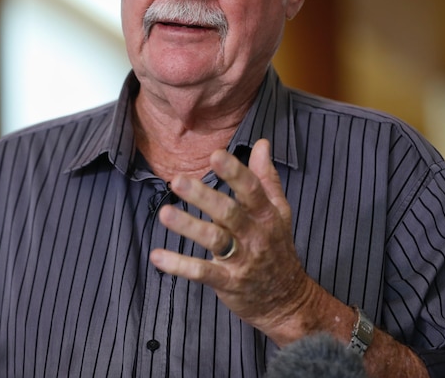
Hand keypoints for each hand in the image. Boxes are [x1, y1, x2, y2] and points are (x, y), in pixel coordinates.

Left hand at [149, 139, 332, 345]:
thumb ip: (267, 177)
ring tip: (164, 213)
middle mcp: (255, 235)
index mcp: (266, 215)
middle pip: (229, 212)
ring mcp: (242, 260)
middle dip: (203, 196)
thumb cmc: (278, 248)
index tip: (215, 155)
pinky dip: (179, 266)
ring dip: (189, 226)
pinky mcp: (228, 282)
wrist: (287, 300)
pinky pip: (202, 273)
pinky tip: (157, 256)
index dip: (234, 172)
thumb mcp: (279, 212)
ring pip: (214, 240)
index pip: (251, 189)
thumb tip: (261, 143)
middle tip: (177, 181)